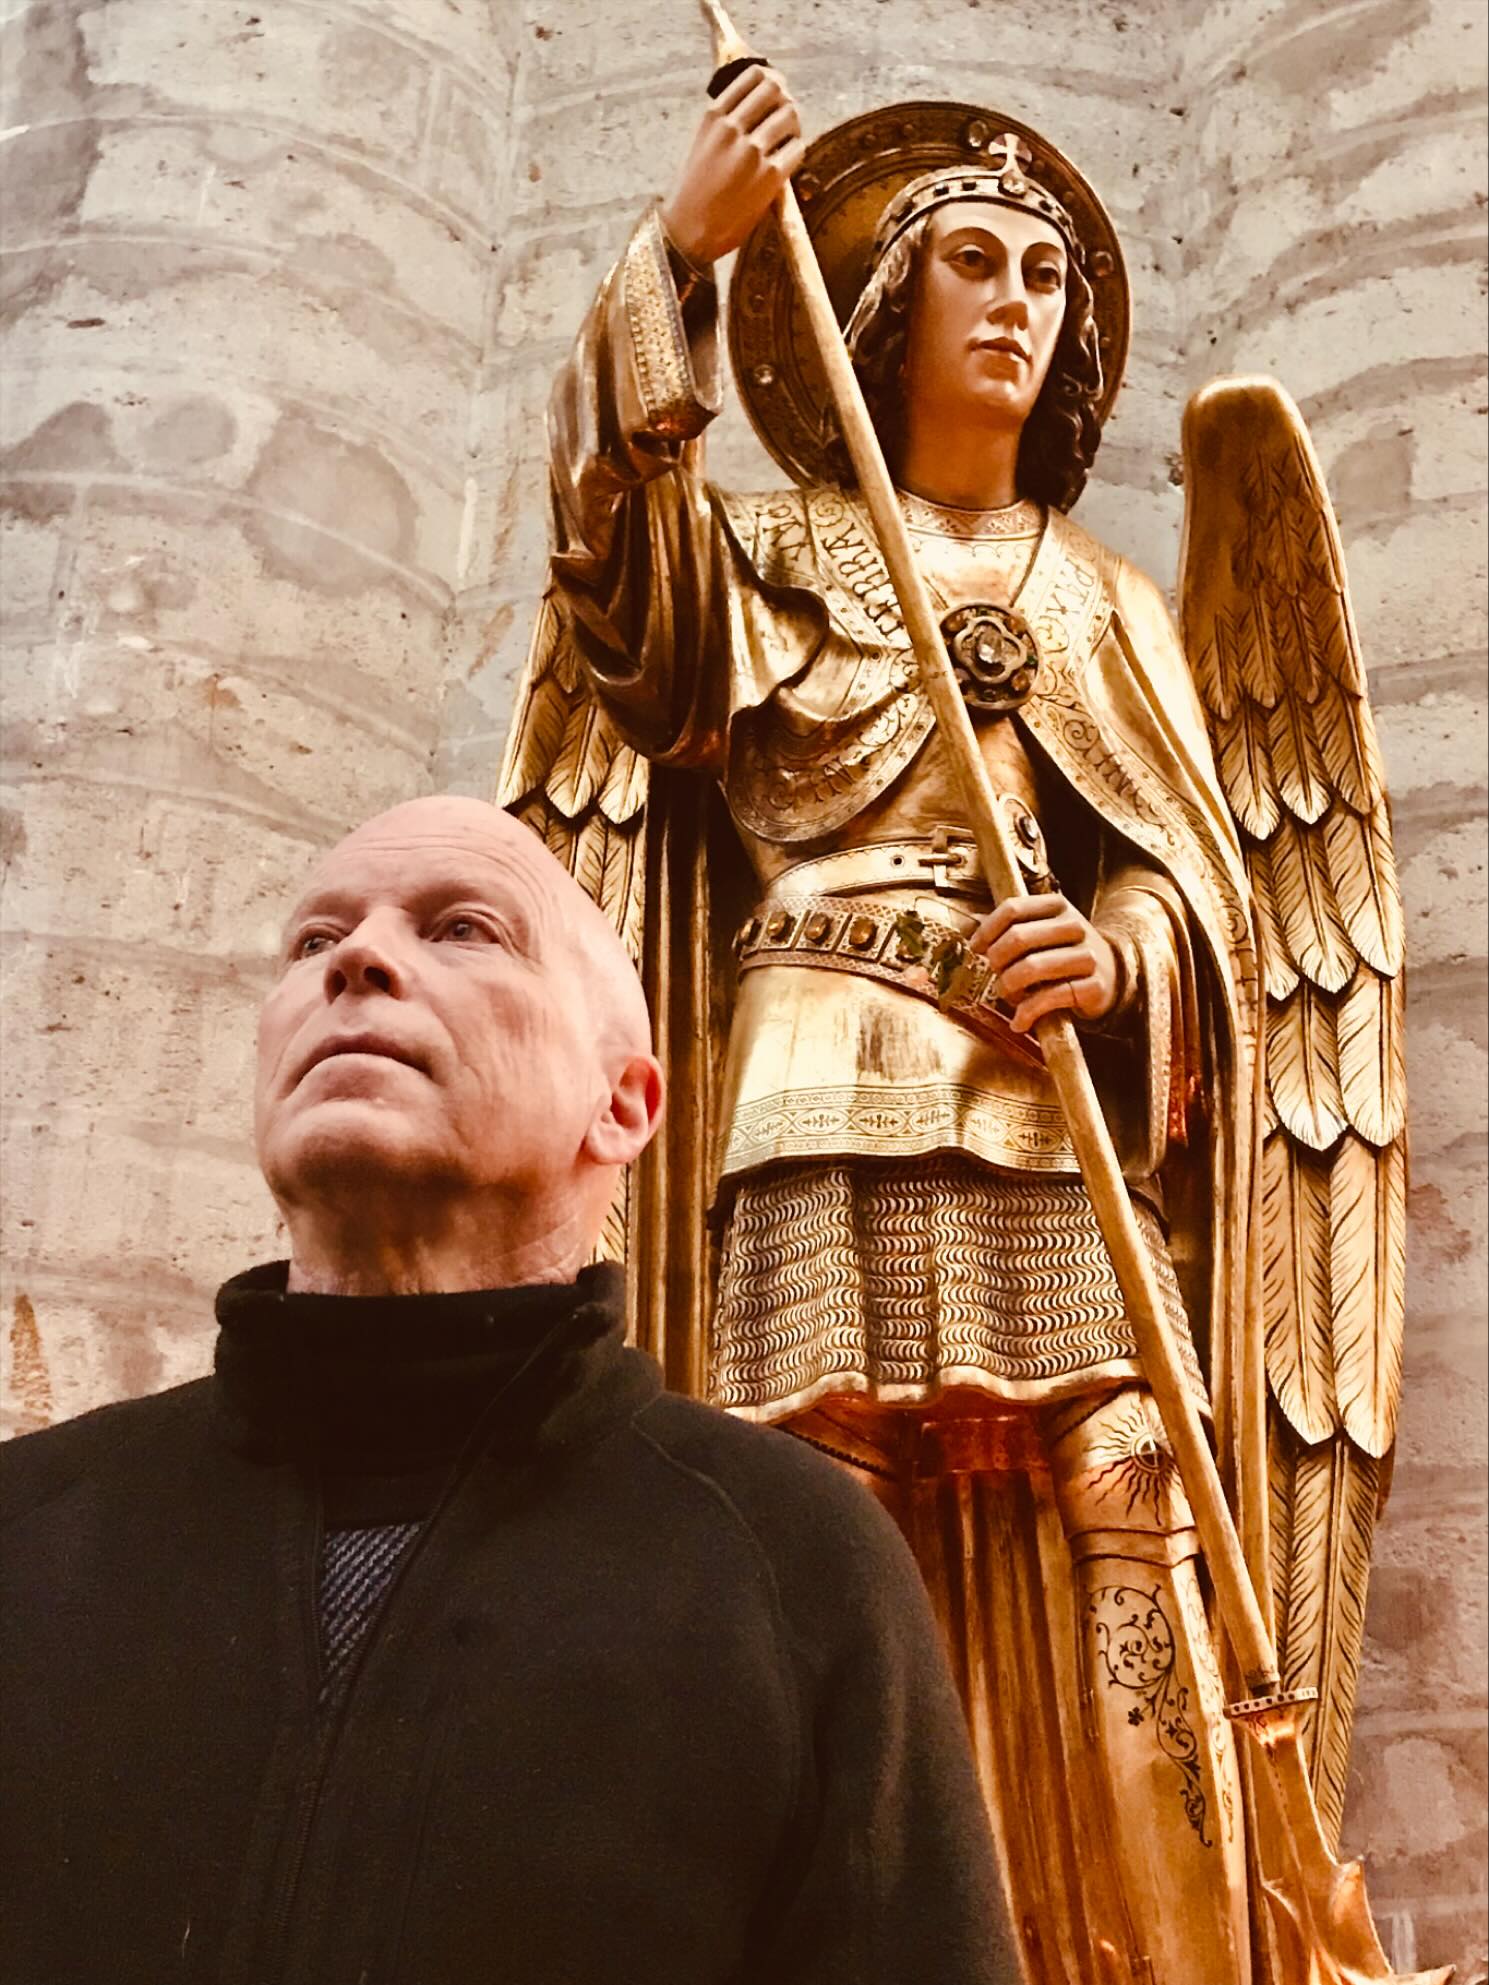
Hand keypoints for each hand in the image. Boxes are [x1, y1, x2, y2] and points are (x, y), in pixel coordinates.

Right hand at [659, 64, 804, 266]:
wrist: (689, 234)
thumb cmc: (694, 194)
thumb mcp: (702, 145)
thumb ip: (725, 123)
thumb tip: (757, 105)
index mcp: (713, 117)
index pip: (752, 75)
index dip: (771, 80)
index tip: (775, 91)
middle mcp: (732, 129)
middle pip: (775, 89)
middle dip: (785, 99)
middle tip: (786, 116)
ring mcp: (752, 152)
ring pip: (790, 115)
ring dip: (795, 124)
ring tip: (788, 139)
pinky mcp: (769, 177)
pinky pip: (797, 148)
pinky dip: (796, 151)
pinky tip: (787, 162)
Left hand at [969, 893, 1121, 1033]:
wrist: (1111, 976)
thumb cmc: (1063, 954)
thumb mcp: (1042, 931)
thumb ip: (1011, 928)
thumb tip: (972, 927)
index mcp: (1057, 906)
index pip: (1013, 908)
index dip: (987, 930)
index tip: (976, 948)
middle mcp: (1075, 926)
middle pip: (1018, 937)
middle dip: (997, 960)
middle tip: (995, 974)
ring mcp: (1086, 955)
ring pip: (1031, 967)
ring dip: (1009, 986)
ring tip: (1007, 995)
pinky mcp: (1093, 986)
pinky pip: (1050, 998)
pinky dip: (1027, 1013)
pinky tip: (1020, 1021)